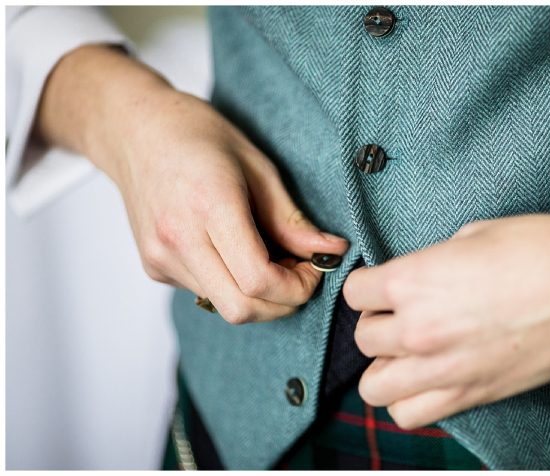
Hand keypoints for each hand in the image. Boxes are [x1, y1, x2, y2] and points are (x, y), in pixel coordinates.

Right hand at [35, 45, 348, 323]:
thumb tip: (331, 251)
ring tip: (271, 256)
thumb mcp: (258, 166)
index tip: (315, 268)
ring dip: (260, 296)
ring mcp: (160, 257)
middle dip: (283, 303)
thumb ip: (292, 219)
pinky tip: (238, 252)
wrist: (134, 129)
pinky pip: (205, 293)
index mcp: (209, 206)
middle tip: (300, 272)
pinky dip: (233, 285)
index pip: (258, 280)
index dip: (298, 287)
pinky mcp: (153, 267)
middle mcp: (178, 239)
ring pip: (224, 307)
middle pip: (242, 308)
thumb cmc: (198, 135)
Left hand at [345, 214, 549, 427]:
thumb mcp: (477, 234)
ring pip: (375, 386)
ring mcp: (443, 369)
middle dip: (379, 322)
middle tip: (403, 313)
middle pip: (362, 338)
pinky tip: (430, 377)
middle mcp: (418, 329)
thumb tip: (427, 272)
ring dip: (387, 366)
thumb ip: (436, 259)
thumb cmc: (545, 250)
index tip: (385, 284)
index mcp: (413, 280)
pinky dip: (411, 399)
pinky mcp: (471, 394)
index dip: (371, 284)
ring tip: (410, 352)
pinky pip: (411, 414)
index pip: (355, 291)